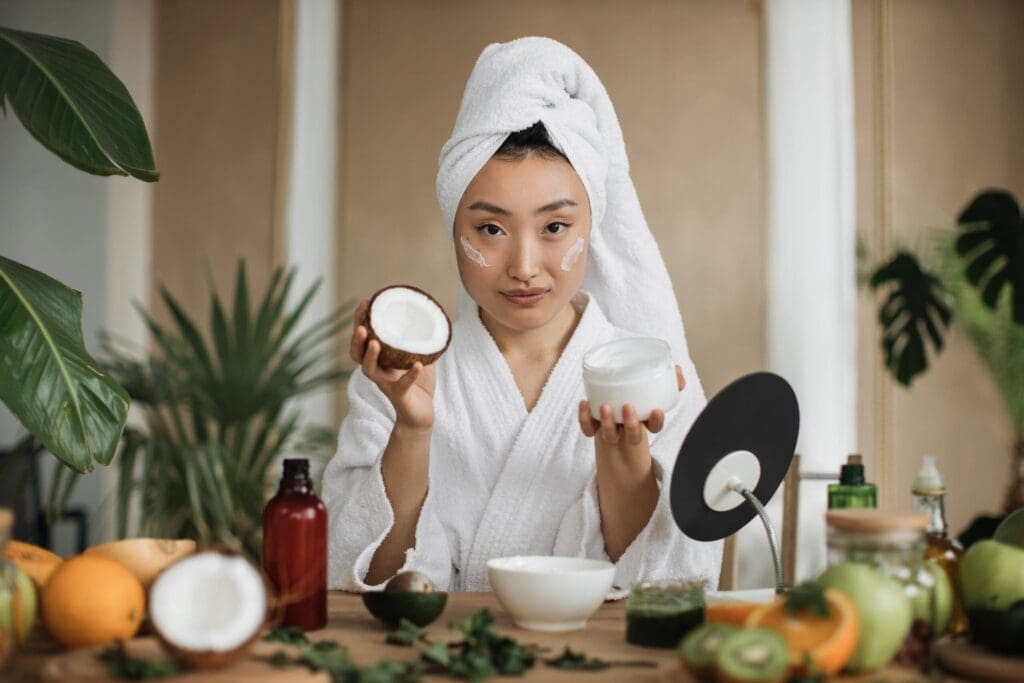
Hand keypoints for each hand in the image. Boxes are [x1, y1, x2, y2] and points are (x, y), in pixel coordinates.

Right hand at [350, 299, 435, 431]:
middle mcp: (378, 371)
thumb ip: (420, 340)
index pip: (364, 339)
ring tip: (375, 342)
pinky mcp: (399, 396)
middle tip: (361, 324)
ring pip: (369, 370)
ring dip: (370, 356)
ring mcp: (386, 384)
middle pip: (357, 353)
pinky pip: (402, 385)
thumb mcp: (418, 356)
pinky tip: (417, 365)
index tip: (365, 302)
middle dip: (357, 337)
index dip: (361, 321)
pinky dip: (410, 375)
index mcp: (380, 360)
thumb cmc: (417, 385)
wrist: (421, 415)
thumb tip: (431, 316)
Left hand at [577, 365, 684, 444]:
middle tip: (628, 406)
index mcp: (645, 422)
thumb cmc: (637, 398)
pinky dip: (584, 418)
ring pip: (609, 435)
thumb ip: (669, 381)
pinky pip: (588, 428)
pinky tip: (584, 403)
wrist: (614, 416)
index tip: (656, 411)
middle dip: (631, 424)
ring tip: (605, 406)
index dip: (656, 421)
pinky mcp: (594, 428)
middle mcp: (628, 429)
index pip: (655, 427)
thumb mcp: (653, 390)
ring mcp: (611, 430)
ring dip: (607, 422)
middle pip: (632, 435)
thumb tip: (677, 370)